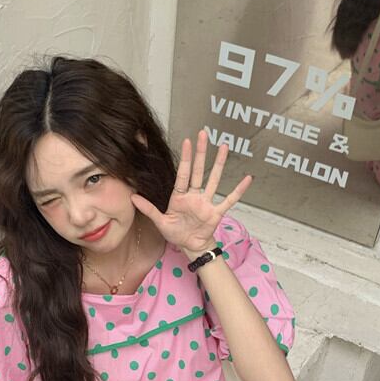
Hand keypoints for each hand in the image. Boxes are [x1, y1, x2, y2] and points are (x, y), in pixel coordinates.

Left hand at [130, 130, 251, 254]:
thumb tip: (132, 198)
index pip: (182, 173)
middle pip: (198, 170)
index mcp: (180, 197)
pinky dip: (238, 190)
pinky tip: (247, 179)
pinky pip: (229, 200)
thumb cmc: (176, 233)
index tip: (187, 141)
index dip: (185, 158)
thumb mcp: (160, 222)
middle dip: (201, 153)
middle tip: (204, 134)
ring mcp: (206, 202)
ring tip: (224, 147)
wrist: (190, 246)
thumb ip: (149, 209)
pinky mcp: (216, 212)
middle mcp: (194, 196)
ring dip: (219, 164)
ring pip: (214, 179)